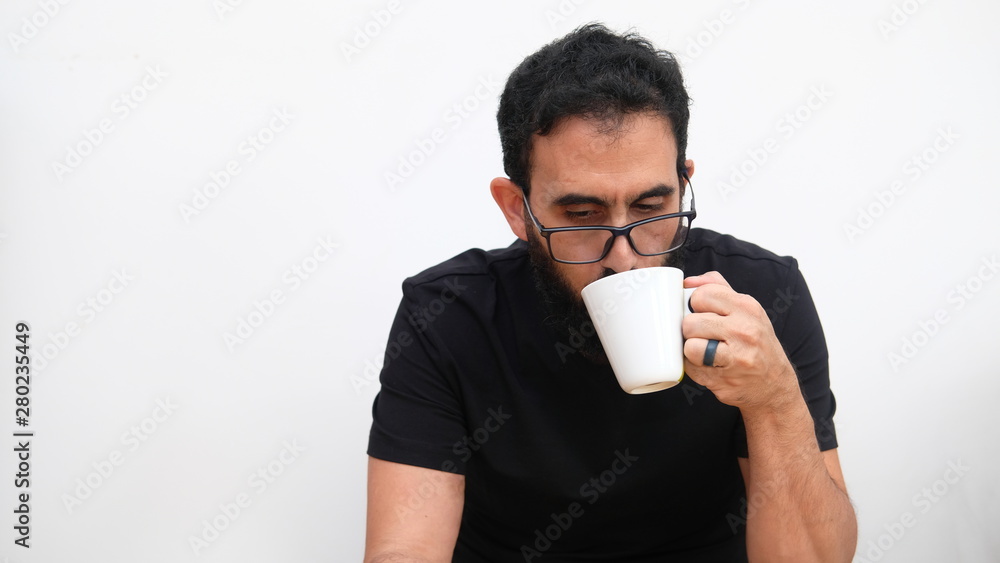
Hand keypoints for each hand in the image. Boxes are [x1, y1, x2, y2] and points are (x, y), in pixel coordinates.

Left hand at [682, 271, 799, 411]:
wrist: (775, 385)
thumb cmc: (756, 344)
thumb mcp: (746, 310)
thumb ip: (718, 288)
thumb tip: (688, 281)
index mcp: (748, 308)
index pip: (702, 295)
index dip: (695, 305)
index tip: (703, 313)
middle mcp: (744, 330)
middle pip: (690, 321)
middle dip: (691, 329)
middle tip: (703, 336)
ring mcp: (735, 357)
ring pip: (689, 345)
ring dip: (691, 349)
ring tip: (705, 351)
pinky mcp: (723, 379)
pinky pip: (691, 367)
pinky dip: (694, 367)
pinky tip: (708, 366)